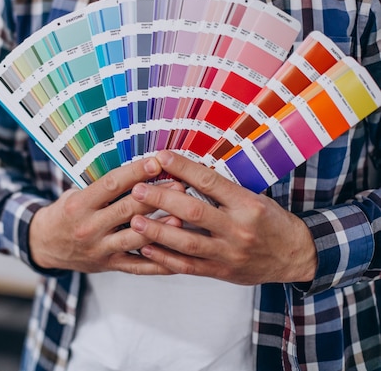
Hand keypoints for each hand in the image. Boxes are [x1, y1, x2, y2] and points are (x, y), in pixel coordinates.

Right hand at [29, 157, 180, 274]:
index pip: (111, 185)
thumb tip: (137, 169)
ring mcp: (99, 249)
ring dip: (160, 227)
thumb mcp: (75, 194)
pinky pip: (138, 265)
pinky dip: (160, 261)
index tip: (156, 162)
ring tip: (182, 216)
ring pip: (135, 238)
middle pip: (127, 210)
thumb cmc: (65, 213)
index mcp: (79, 205)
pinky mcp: (109, 265)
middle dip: (155, 196)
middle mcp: (89, 227)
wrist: (44, 245)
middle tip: (180, 184)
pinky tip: (178, 253)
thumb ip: (102, 186)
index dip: (135, 172)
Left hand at [129, 150, 317, 284]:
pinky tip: (147, 248)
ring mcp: (229, 252)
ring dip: (158, 231)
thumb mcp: (254, 198)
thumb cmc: (271, 222)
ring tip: (134, 221)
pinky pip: (189, 266)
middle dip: (162, 200)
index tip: (161, 157)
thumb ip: (223, 189)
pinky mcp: (222, 271)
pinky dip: (166, 258)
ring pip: (188, 242)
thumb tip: (187, 170)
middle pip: (195, 211)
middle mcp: (238, 228)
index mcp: (247, 204)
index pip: (210, 181)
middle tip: (138, 189)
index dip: (183, 168)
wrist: (295, 256)